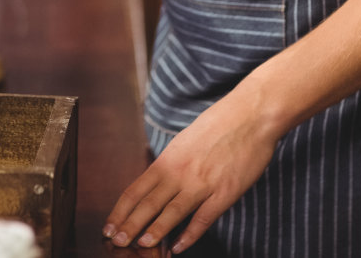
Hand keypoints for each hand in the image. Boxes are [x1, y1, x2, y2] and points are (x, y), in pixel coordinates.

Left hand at [103, 87, 279, 252]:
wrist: (250, 115)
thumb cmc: (218, 125)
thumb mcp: (185, 142)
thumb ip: (171, 165)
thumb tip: (157, 185)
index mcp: (168, 159)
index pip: (135, 190)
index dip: (120, 212)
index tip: (109, 227)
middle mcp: (180, 172)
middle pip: (147, 204)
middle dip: (129, 226)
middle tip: (117, 242)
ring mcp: (202, 183)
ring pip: (172, 213)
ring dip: (155, 232)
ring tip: (143, 246)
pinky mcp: (224, 193)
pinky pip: (203, 219)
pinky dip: (190, 235)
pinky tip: (180, 246)